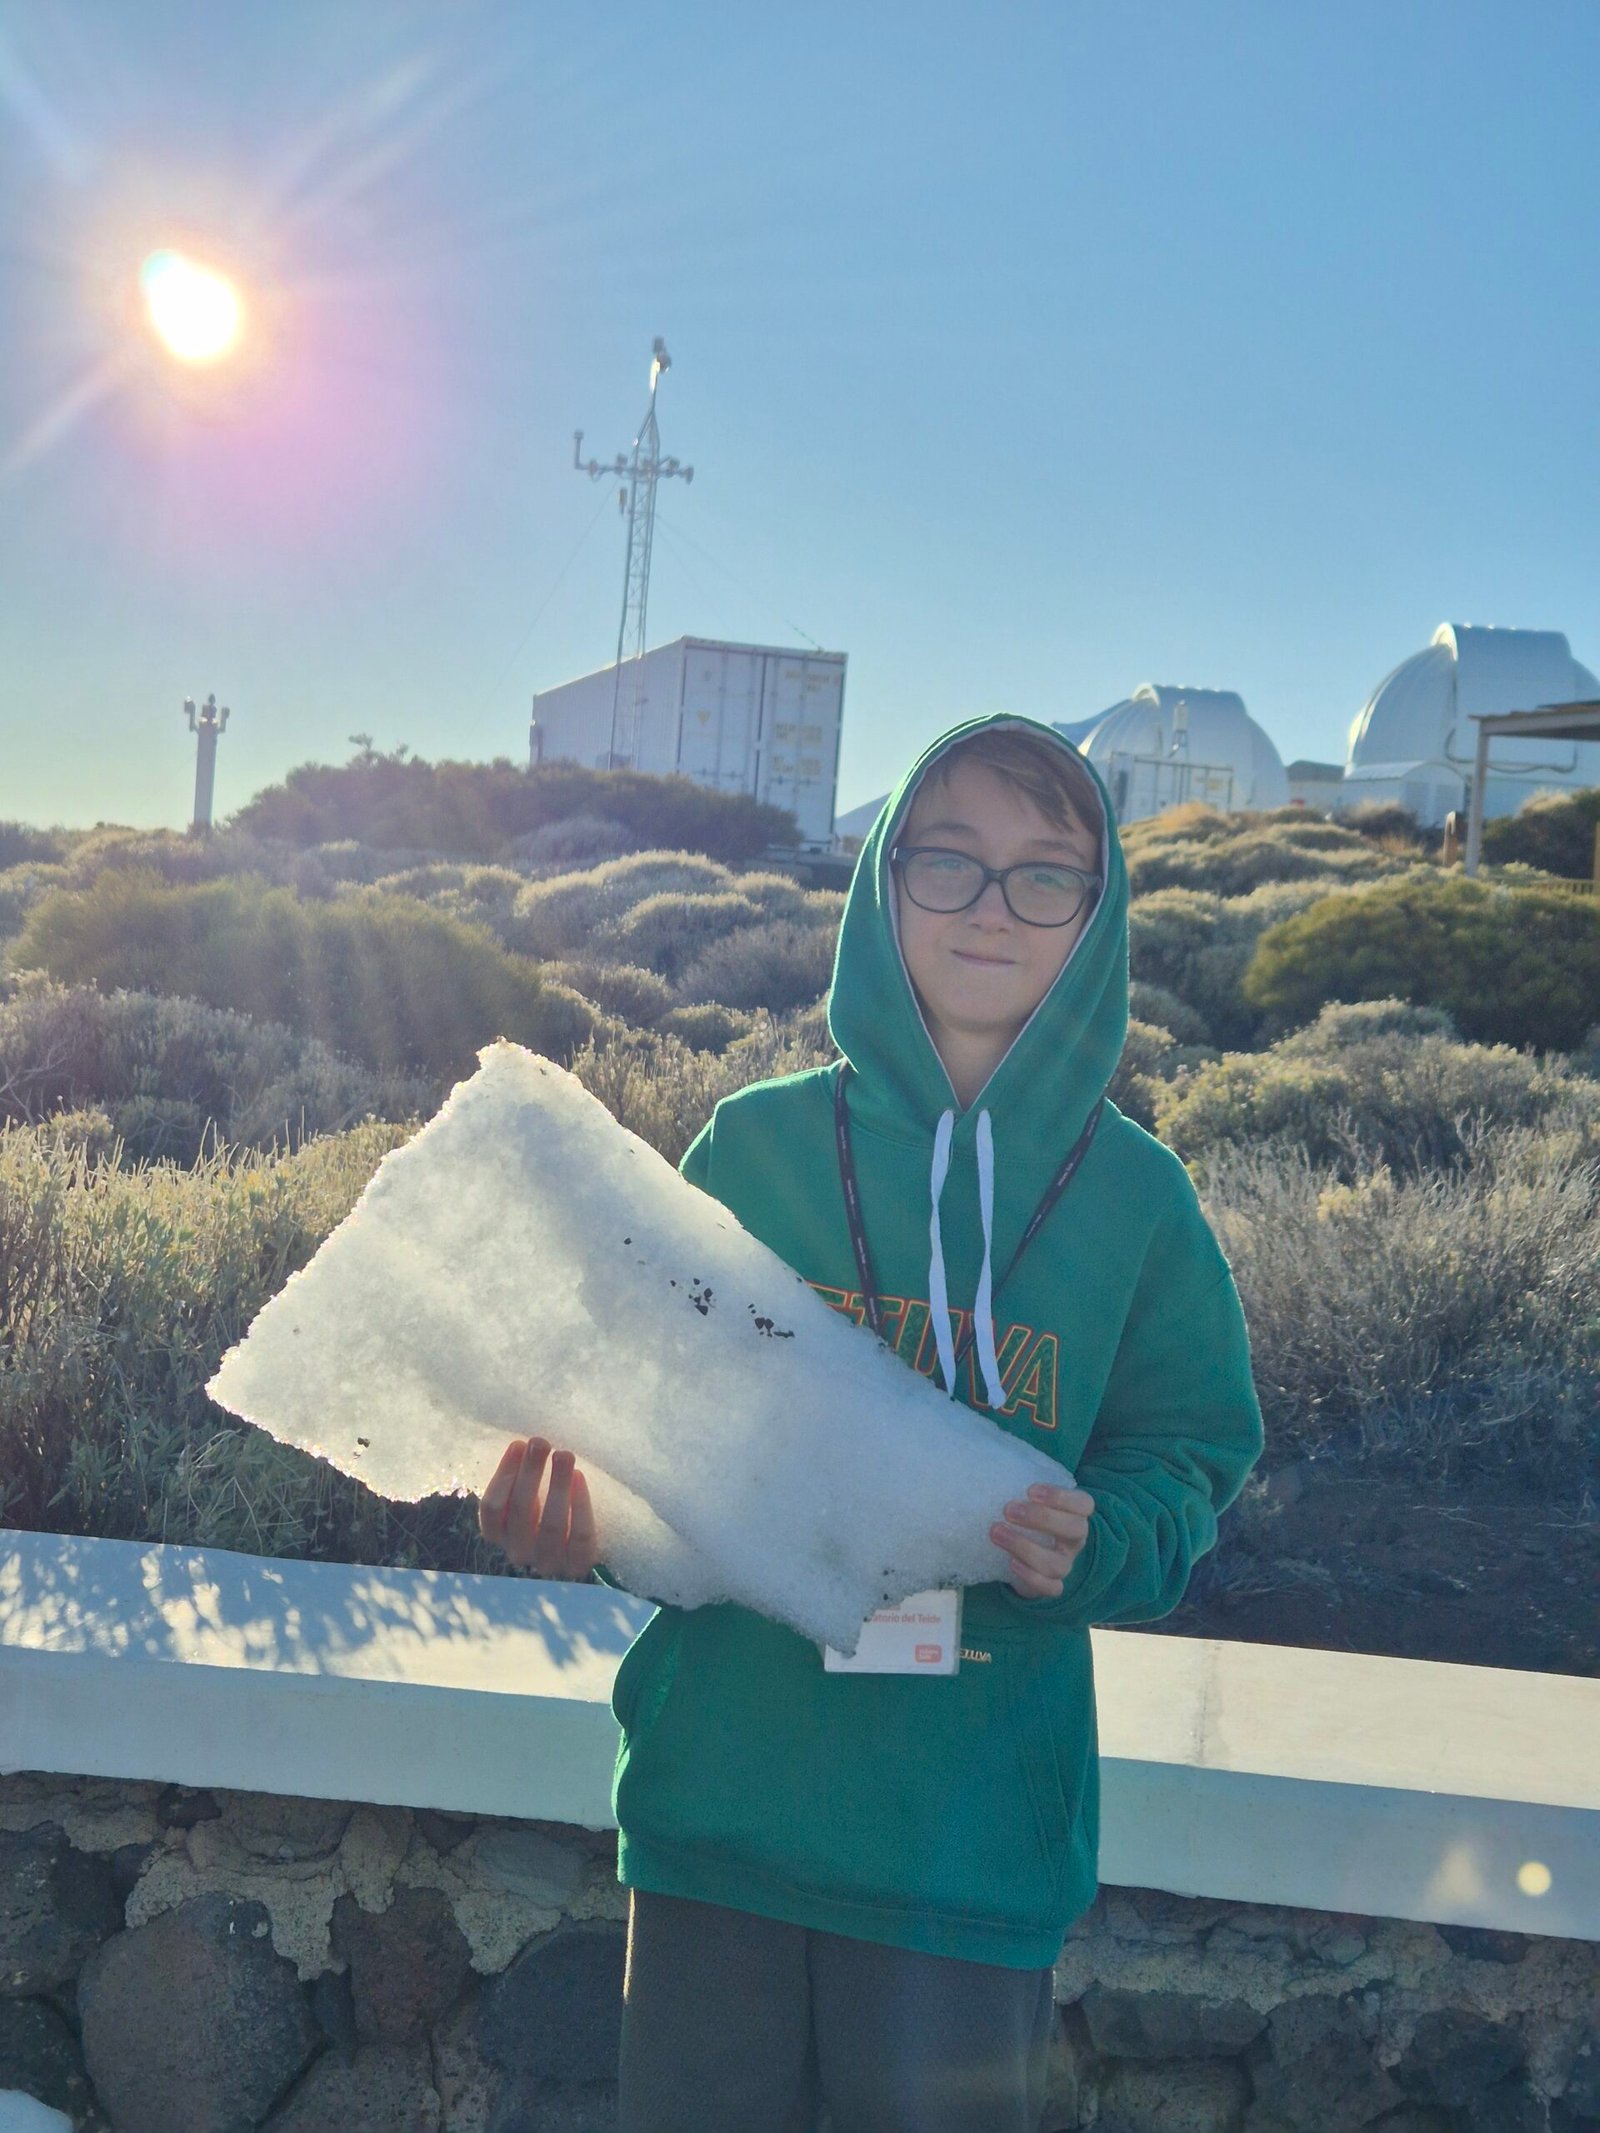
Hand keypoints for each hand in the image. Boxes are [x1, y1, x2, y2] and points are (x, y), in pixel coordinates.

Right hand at [478, 1437, 600, 1581]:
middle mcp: (519, 1552)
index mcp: (500, 1535)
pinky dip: (580, 1505)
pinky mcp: (577, 1566)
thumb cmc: (549, 1507)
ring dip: (557, 1485)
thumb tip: (524, 1443)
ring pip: (551, 1525)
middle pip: (521, 1512)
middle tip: (541, 1442)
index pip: (492, 1509)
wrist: (582, 1543)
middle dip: (530, 1472)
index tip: (518, 1444)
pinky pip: (580, 1536)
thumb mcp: (529, 1494)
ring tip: (564, 1454)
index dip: (503, 1475)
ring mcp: (548, 1562)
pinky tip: (579, 1477)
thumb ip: (522, 1476)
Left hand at [991, 1482, 1094, 1600]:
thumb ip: (1023, 1487)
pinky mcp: (1052, 1585)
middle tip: (1008, 1509)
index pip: (1084, 1504)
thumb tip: (996, 1461)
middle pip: (1075, 1529)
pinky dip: (1031, 1577)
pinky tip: (1011, 1563)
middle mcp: (1075, 1541)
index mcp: (1075, 1515)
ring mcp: (1066, 1564)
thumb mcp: (1031, 1501)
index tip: (1030, 1490)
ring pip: (1057, 1563)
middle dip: (1042, 1518)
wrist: (1026, 1556)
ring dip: (1024, 1547)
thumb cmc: (1028, 1520)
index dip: (1061, 1496)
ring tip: (997, 1532)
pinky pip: (1051, 1588)